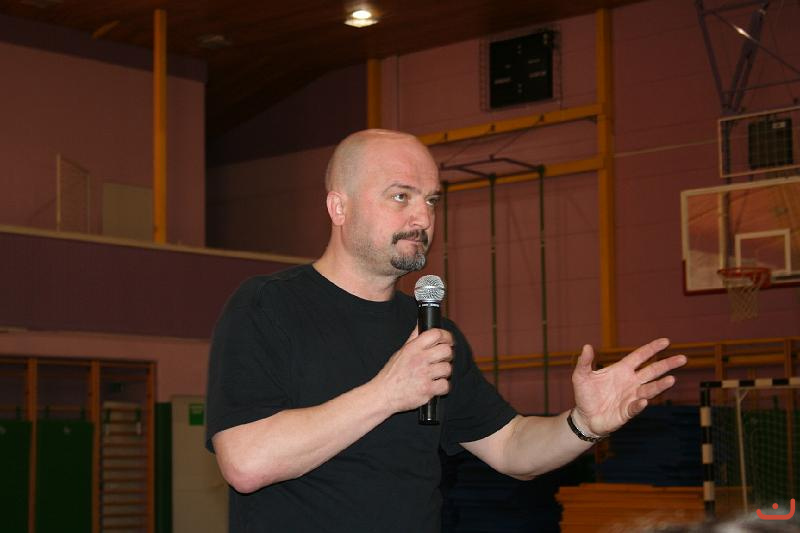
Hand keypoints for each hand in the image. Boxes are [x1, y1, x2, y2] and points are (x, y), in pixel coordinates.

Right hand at [374, 327, 453, 412]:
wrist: (384, 394)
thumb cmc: (392, 374)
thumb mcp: (401, 351)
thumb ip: (414, 338)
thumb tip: (421, 323)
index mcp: (413, 348)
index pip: (436, 334)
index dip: (446, 336)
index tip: (448, 340)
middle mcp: (419, 359)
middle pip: (446, 351)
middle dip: (447, 355)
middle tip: (442, 359)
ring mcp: (424, 375)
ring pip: (447, 368)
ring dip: (444, 373)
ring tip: (435, 374)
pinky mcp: (427, 389)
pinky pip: (445, 385)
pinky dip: (442, 387)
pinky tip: (434, 385)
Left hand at [571, 338, 686, 435]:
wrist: (585, 416)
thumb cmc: (585, 394)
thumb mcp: (581, 376)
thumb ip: (584, 361)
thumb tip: (586, 346)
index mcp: (622, 370)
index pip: (640, 356)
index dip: (652, 349)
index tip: (666, 341)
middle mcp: (631, 382)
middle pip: (652, 371)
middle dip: (667, 365)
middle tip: (682, 358)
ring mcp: (631, 397)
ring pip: (649, 389)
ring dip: (659, 385)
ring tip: (671, 379)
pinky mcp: (627, 411)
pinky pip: (635, 407)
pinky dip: (639, 404)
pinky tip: (644, 401)